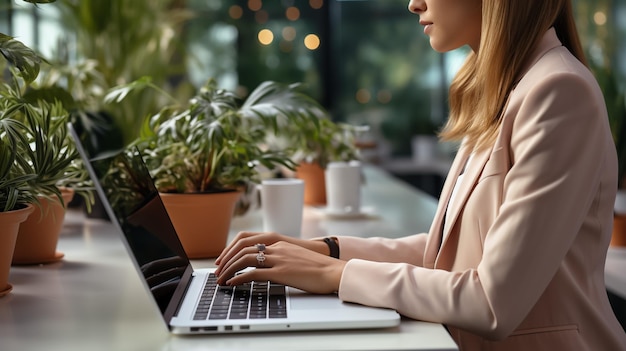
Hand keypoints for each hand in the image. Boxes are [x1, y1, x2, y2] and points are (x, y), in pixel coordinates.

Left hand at [215, 233, 344, 293]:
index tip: (224, 259)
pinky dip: (239, 279)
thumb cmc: (317, 267)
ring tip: (222, 279)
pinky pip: (253, 274)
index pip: (247, 239)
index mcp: (279, 242)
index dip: (231, 248)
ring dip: (229, 269)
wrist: (333, 271)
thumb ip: (281, 256)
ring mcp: (278, 259)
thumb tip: (268, 265)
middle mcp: (277, 247)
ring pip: (245, 259)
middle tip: (218, 271)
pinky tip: (233, 284)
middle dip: (226, 259)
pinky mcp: (281, 272)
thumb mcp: (295, 256)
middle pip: (242, 248)